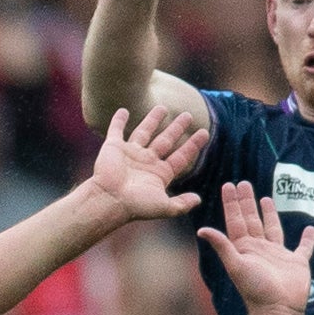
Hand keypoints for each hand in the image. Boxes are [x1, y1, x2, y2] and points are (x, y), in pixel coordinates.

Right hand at [92, 105, 209, 220]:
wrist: (109, 200)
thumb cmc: (135, 205)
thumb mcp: (163, 207)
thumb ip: (181, 204)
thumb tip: (199, 200)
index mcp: (159, 174)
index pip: (180, 156)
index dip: (193, 145)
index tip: (205, 132)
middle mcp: (146, 162)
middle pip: (165, 140)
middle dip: (177, 128)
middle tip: (188, 115)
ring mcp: (130, 153)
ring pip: (144, 132)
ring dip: (153, 120)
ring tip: (162, 107)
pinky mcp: (113, 148)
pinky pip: (116, 130)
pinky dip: (118, 121)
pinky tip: (123, 110)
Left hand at [194, 177, 313, 314]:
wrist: (278, 310)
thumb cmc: (255, 289)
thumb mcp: (236, 265)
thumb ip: (222, 246)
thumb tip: (202, 230)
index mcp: (244, 248)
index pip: (236, 220)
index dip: (232, 204)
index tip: (228, 186)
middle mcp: (260, 249)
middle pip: (252, 220)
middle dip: (247, 202)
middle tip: (243, 183)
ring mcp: (279, 255)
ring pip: (273, 228)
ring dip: (270, 214)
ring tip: (266, 199)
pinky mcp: (297, 262)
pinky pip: (304, 247)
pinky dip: (308, 239)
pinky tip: (311, 229)